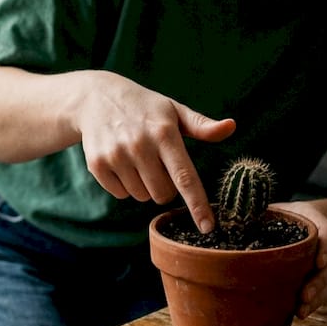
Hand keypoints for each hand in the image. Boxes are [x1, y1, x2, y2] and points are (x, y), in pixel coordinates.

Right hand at [76, 72, 234, 232]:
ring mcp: (116, 155)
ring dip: (144, 185)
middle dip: (165, 187)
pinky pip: (121, 194)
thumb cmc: (144, 107)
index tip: (208, 227)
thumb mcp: (173, 110)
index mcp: (164, 133)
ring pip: (142, 196)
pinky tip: (120, 161)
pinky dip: (124, 185)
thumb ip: (202, 126)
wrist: (95, 98)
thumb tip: (231, 127)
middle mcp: (140, 145)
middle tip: (158, 164)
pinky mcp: (97, 164)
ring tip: (137, 158)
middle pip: (163, 194)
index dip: (198, 204)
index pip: (185, 177)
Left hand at [271, 200, 326, 318]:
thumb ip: (263, 215)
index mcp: (318, 224)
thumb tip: (236, 222)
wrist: (309, 221)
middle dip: (319, 281)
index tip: (317, 261)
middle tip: (304, 294)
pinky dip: (316, 303)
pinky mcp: (326, 277)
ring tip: (302, 309)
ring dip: (318, 296)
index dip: (326, 247)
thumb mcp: (279, 210)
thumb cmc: (289, 216)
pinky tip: (301, 312)